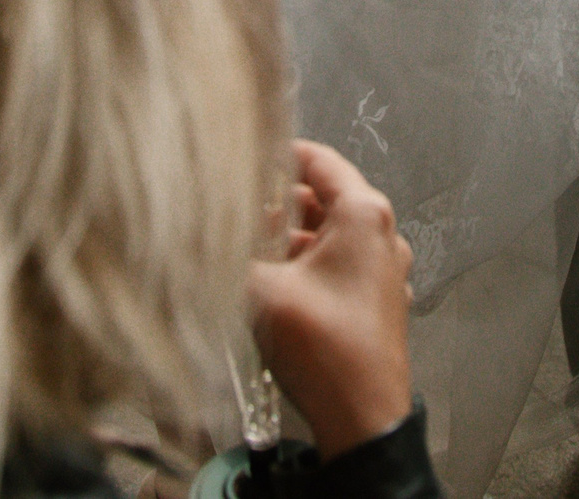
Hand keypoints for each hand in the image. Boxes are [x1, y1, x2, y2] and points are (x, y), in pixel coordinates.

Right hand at [250, 140, 414, 457]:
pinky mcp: (375, 301)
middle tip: (236, 213)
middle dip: (276, 205)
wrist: (362, 421)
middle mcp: (381, 235)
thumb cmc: (326, 352)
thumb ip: (228, 251)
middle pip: (322, 199)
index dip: (278, 155)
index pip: (319, 160)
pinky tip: (273, 285)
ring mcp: (382, 270)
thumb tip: (195, 232)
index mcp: (364, 215)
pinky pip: (337, 267)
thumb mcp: (262, 291)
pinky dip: (306, 267)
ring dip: (288, 240)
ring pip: (327, 236)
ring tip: (247, 252)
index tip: (246, 158)